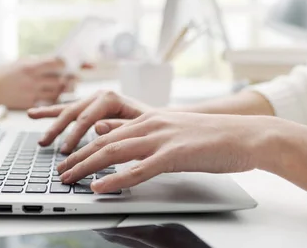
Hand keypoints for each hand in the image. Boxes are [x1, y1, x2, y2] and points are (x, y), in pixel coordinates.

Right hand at [0, 57, 66, 109]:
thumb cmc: (4, 72)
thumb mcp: (20, 62)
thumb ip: (38, 62)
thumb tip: (56, 62)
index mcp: (30, 66)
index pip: (55, 63)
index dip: (65, 63)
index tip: (69, 63)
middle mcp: (32, 80)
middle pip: (60, 80)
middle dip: (70, 78)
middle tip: (75, 77)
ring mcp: (31, 93)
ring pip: (57, 93)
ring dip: (65, 90)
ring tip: (69, 87)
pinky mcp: (29, 104)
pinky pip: (48, 102)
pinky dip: (55, 99)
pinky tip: (58, 96)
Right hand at [28, 91, 151, 152]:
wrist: (162, 119)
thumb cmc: (154, 125)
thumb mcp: (141, 126)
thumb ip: (120, 125)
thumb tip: (96, 127)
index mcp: (111, 98)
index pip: (86, 117)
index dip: (74, 135)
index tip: (66, 151)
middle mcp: (99, 96)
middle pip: (72, 113)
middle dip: (58, 130)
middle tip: (46, 146)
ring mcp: (93, 101)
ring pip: (67, 111)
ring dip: (51, 124)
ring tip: (41, 140)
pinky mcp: (89, 107)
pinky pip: (67, 110)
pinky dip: (51, 113)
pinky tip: (34, 114)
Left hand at [58, 111, 274, 193]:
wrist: (247, 135)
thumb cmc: (212, 137)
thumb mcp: (172, 131)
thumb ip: (143, 133)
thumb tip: (113, 134)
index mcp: (149, 119)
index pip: (107, 131)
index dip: (82, 144)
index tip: (66, 156)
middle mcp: (150, 124)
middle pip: (103, 141)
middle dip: (77, 156)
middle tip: (59, 171)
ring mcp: (161, 138)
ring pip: (114, 151)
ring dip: (86, 166)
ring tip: (68, 179)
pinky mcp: (175, 154)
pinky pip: (139, 169)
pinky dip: (116, 179)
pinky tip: (100, 187)